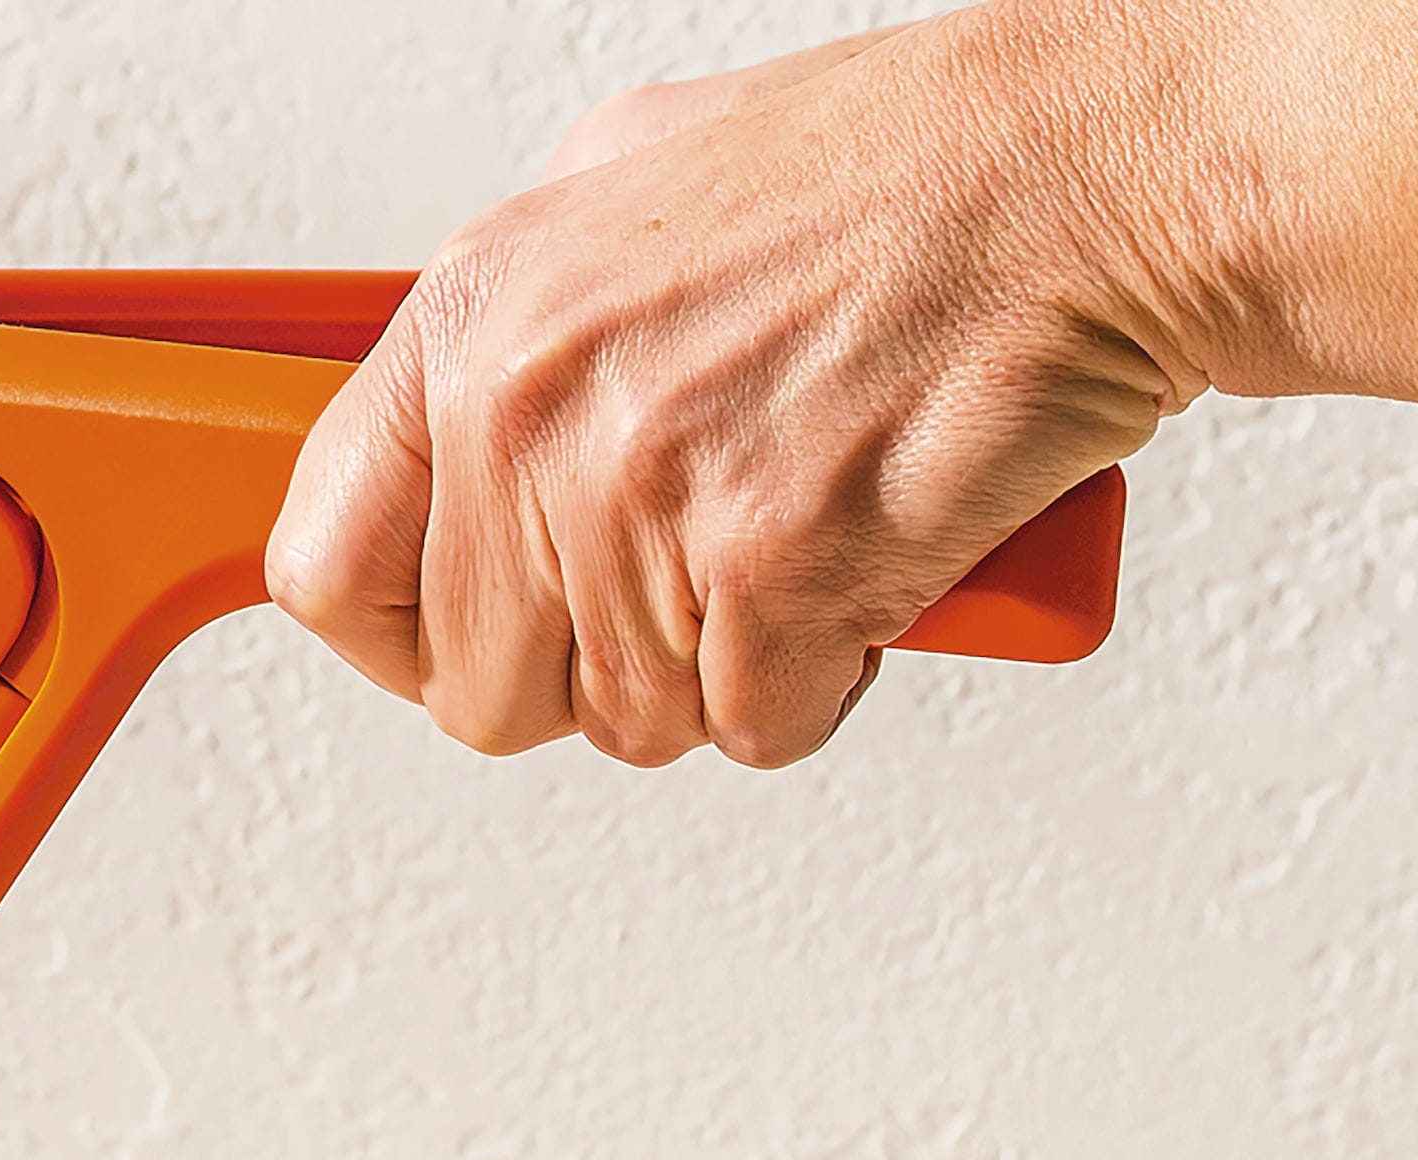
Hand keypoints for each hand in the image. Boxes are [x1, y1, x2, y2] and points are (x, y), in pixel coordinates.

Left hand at [270, 7, 1189, 768]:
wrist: (1094, 175)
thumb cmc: (901, 174)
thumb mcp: (634, 185)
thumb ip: (523, 328)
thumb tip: (456, 429)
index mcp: (477, 320)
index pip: (323, 568)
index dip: (397, 636)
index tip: (459, 636)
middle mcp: (532, 413)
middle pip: (480, 692)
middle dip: (587, 669)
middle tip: (684, 583)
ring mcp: (644, 501)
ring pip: (628, 724)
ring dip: (722, 668)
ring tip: (797, 530)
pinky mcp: (772, 576)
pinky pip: (755, 727)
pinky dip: (824, 676)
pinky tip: (867, 557)